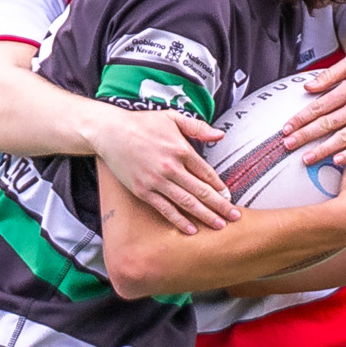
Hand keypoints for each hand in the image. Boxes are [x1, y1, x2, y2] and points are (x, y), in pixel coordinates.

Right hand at [94, 107, 239, 235]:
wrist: (111, 132)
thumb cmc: (142, 123)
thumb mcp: (172, 117)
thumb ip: (197, 127)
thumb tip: (220, 134)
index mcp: (181, 149)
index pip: (207, 172)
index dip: (220, 186)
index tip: (229, 196)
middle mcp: (171, 167)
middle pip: (201, 191)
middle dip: (220, 206)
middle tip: (235, 217)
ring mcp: (156, 181)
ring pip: (186, 203)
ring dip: (205, 216)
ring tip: (219, 225)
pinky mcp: (143, 191)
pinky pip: (165, 209)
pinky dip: (179, 220)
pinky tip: (191, 229)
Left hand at [281, 56, 345, 165]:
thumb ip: (330, 74)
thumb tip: (308, 87)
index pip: (320, 106)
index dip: (301, 118)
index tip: (286, 128)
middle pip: (327, 124)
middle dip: (305, 136)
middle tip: (287, 145)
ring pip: (343, 138)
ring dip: (323, 150)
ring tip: (306, 159)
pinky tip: (337, 161)